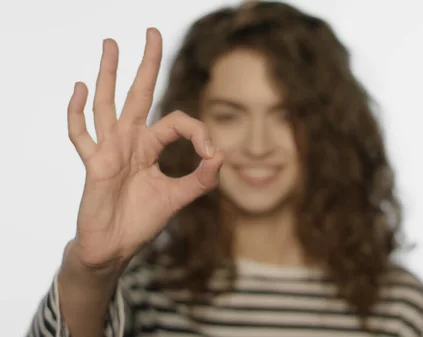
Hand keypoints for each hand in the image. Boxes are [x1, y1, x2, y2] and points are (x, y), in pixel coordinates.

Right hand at [66, 28, 222, 269]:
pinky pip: (81, 135)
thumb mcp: (178, 197)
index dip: (198, 131)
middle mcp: (130, 141)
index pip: (177, 121)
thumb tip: (223, 155)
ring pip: (107, 104)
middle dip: (147, 63)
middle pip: (139, 94)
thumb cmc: (142, 220)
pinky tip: (79, 88)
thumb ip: (201, 179)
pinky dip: (77, 112)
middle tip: (152, 31)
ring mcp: (109, 150)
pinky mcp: (93, 164)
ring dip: (108, 73)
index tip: (211, 155)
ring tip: (111, 43)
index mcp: (150, 146)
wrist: (115, 246)